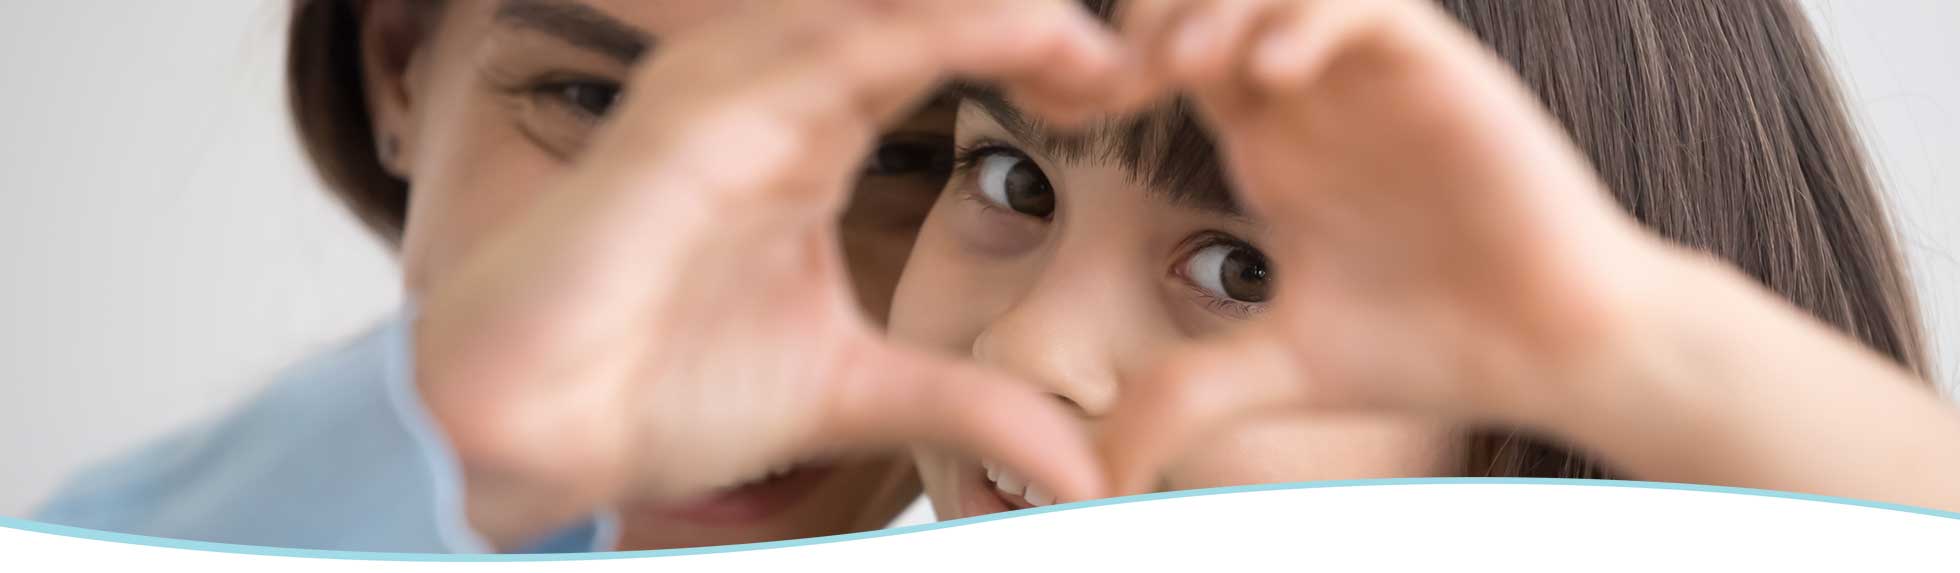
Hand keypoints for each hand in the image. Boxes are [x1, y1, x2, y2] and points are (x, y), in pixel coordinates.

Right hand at [409, 0, 1128, 546]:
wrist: (536, 428)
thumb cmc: (665, 384)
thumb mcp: (857, 392)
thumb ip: (967, 404)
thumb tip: (1081, 467)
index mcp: (812, 128)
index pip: (945, 50)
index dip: (1045, 54)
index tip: (1141, 88)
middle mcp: (773, 90)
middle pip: (928, 12)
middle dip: (1041, 25)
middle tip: (1157, 50)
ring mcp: (729, 93)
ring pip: (885, 10)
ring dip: (1002, 15)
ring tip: (1103, 47)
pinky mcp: (692, 121)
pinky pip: (826, 50)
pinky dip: (925, 34)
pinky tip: (1019, 35)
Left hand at [1097, 0, 1679, 491]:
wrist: (1554, 347)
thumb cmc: (1427, 347)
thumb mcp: (1275, 370)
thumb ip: (1182, 397)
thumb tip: (1093, 475)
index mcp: (1263, 139)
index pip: (1159, 59)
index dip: (1098, 71)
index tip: (1054, 112)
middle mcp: (1308, 91)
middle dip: (1145, 19)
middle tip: (1119, 80)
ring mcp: (1368, 73)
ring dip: (1217, 6)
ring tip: (1184, 68)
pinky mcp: (1436, 67)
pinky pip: (1363, 3)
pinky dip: (1309, 19)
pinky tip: (1275, 79)